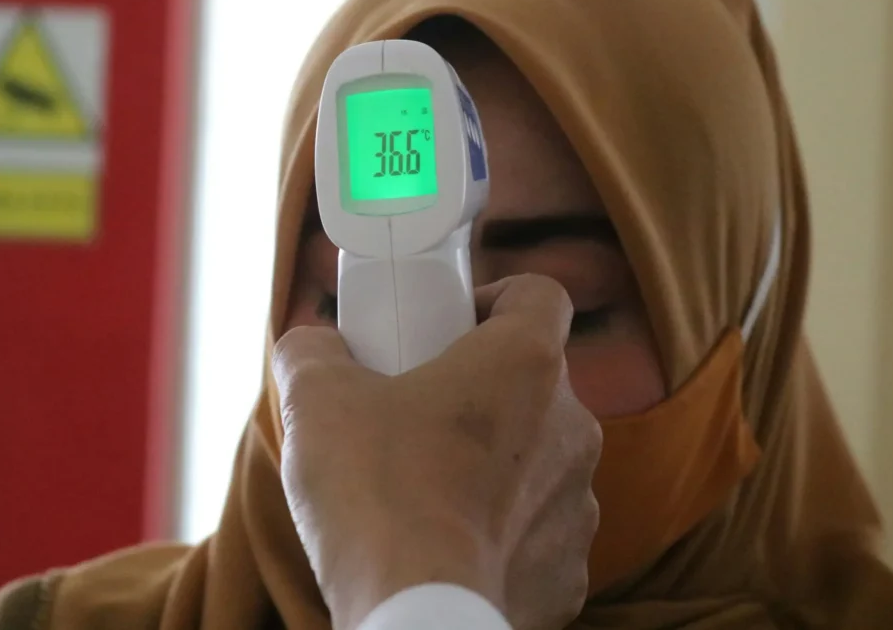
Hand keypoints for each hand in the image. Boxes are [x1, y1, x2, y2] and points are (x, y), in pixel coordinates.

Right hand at [273, 274, 601, 629]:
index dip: (491, 297)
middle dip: (476, 389)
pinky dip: (498, 532)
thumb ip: (313, 350)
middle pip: (532, 381)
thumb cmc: (376, 496)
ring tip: (421, 487)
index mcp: (525, 364)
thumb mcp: (316, 399)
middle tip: (411, 411)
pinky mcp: (569, 570)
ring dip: (490, 463)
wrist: (417, 616)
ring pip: (537, 458)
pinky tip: (444, 544)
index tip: (443, 326)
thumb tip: (314, 345)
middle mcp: (572, 426)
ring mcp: (579, 503)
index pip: (538, 294)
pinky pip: (536, 531)